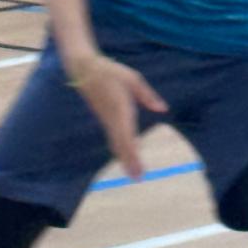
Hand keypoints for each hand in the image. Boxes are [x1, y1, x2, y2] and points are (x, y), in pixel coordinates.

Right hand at [67, 53, 167, 179]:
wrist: (84, 69)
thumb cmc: (111, 72)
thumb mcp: (133, 79)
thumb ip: (147, 95)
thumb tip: (163, 109)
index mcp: (120, 108)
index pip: (127, 136)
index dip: (133, 153)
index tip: (139, 165)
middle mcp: (112, 117)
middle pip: (120, 144)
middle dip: (129, 161)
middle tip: (137, 177)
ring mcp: (106, 119)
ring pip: (115, 142)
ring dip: (124, 158)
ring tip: (133, 172)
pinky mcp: (104, 118)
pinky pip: (112, 137)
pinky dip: (119, 149)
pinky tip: (124, 157)